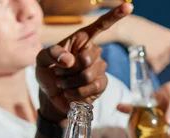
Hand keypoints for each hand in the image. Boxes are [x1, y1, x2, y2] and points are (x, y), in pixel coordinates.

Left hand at [36, 3, 132, 122]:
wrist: (52, 96)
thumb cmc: (48, 73)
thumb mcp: (41, 60)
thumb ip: (51, 54)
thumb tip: (70, 60)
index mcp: (82, 39)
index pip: (100, 26)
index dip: (114, 16)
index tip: (128, 7)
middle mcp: (94, 52)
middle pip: (87, 59)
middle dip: (67, 70)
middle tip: (58, 74)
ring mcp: (100, 69)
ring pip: (88, 76)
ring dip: (69, 83)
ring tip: (63, 84)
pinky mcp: (101, 85)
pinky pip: (92, 88)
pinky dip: (76, 93)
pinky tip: (69, 93)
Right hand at [116, 15, 169, 75]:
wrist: (129, 28)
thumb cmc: (138, 30)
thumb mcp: (155, 35)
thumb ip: (161, 44)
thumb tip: (161, 61)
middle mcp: (169, 45)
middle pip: (167, 61)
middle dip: (158, 62)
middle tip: (147, 53)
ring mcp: (162, 51)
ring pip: (160, 66)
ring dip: (152, 64)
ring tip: (144, 53)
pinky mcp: (155, 58)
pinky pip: (154, 69)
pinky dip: (149, 67)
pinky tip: (143, 58)